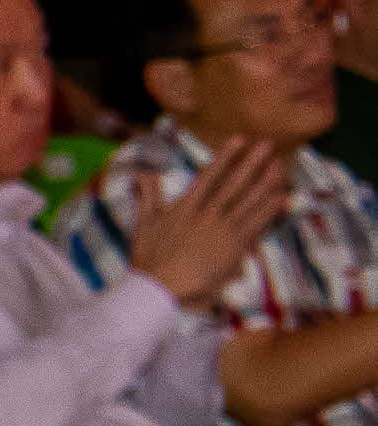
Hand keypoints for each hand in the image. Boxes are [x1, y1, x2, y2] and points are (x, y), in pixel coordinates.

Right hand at [123, 137, 298, 301]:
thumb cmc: (151, 257)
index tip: (239, 140)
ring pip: (250, 201)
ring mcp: (223, 230)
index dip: (226, 156)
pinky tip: (282, 197)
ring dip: (266, 182)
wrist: (161, 285)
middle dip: (252, 163)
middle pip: (235, 184)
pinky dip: (270, 210)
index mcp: (187, 206)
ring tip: (279, 166)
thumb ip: (148, 195)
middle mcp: (208, 214)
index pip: (210, 176)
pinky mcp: (234, 247)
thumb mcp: (144, 222)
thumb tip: (142, 172)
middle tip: (267, 145)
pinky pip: (257, 224)